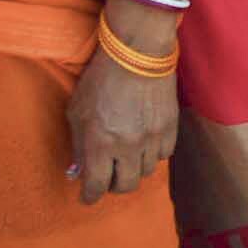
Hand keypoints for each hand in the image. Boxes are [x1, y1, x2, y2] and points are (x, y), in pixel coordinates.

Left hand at [66, 47, 177, 206]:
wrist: (138, 51)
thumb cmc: (101, 78)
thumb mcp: (77, 111)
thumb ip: (78, 145)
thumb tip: (78, 170)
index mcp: (100, 143)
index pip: (96, 186)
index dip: (89, 196)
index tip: (87, 195)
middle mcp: (127, 146)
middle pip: (125, 185)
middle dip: (113, 185)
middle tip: (108, 175)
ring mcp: (152, 137)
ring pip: (145, 172)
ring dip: (134, 168)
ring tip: (127, 156)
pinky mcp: (171, 126)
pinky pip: (164, 154)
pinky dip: (153, 154)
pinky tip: (145, 143)